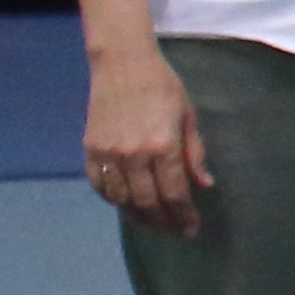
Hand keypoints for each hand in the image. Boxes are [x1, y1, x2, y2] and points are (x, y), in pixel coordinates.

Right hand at [82, 47, 209, 236]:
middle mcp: (133, 154)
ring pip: (122, 199)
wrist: (122, 64)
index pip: (174, 193)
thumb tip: (204, 184)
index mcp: (163, 146)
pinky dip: (113, 200)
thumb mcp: (188, 116)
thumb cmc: (162, 86)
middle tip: (175, 230)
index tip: (192, 229)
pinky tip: (127, 204)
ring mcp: (108, 154)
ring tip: (153, 222)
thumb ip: (194, 153)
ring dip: (138, 216)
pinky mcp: (90, 150)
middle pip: (148, 202)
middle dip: (164, 222)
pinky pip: (100, 186)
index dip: (183, 216)